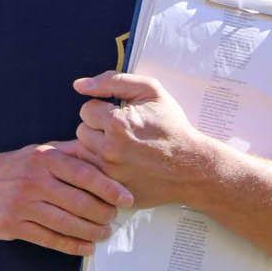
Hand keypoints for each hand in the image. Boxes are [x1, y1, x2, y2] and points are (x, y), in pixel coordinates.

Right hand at [0, 141, 133, 255]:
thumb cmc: (10, 167)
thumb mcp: (38, 151)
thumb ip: (69, 152)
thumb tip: (102, 150)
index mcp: (44, 158)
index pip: (85, 174)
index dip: (110, 189)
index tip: (127, 199)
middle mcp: (33, 179)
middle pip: (80, 202)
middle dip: (104, 214)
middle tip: (114, 218)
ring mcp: (22, 204)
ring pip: (67, 223)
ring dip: (92, 232)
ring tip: (104, 233)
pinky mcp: (13, 225)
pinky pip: (50, 239)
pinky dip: (72, 245)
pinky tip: (86, 247)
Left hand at [74, 71, 218, 209]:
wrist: (192, 167)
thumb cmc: (171, 126)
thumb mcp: (150, 91)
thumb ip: (112, 81)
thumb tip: (79, 85)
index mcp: (117, 123)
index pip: (87, 110)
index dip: (103, 110)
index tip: (120, 116)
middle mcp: (110, 150)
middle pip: (82, 132)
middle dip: (98, 129)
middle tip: (122, 133)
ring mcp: (110, 173)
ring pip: (84, 153)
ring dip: (97, 148)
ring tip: (121, 148)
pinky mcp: (112, 190)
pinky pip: (91, 174)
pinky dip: (100, 168)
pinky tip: (118, 163)